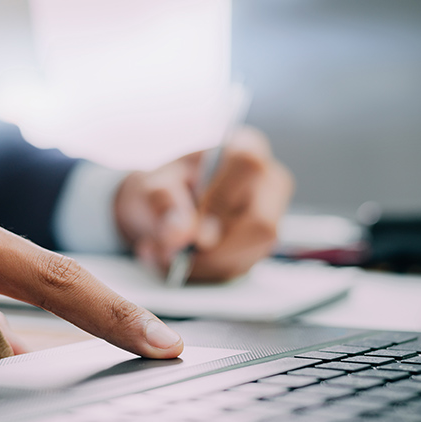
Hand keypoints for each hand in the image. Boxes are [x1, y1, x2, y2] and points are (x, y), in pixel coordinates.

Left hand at [114, 126, 293, 281]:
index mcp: (246, 148)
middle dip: (212, 249)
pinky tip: (180, 262)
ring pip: (250, 254)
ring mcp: (270, 219)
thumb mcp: (150, 188)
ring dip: (202, 265)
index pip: (248, 166)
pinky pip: (238, 269)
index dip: (220, 199)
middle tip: (172, 253)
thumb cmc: (161, 190)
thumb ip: (163, 205)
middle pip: (260, 224)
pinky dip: (203, 273)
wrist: (161, 214)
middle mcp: (269, 184)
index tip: (192, 225)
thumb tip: (182, 234)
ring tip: (165, 255)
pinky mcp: (259, 248)